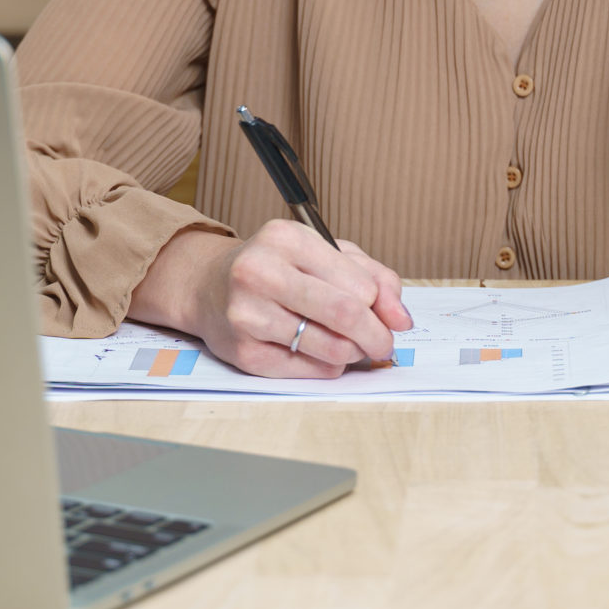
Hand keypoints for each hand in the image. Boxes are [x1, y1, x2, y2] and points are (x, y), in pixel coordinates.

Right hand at [130, 221, 412, 378]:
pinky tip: (319, 352)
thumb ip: (372, 276)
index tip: (387, 316)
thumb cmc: (275, 267)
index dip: (382, 307)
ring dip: (353, 353)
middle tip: (384, 344)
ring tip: (350, 345)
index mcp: (286, 239)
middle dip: (376, 336)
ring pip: (331, 348)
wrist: (207, 287)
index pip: (358, 283)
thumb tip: (400, 318)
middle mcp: (261, 273)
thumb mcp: (324, 253)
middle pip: (345, 315)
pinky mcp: (244, 353)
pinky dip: (327, 366)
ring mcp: (248, 315)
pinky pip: (309, 370)